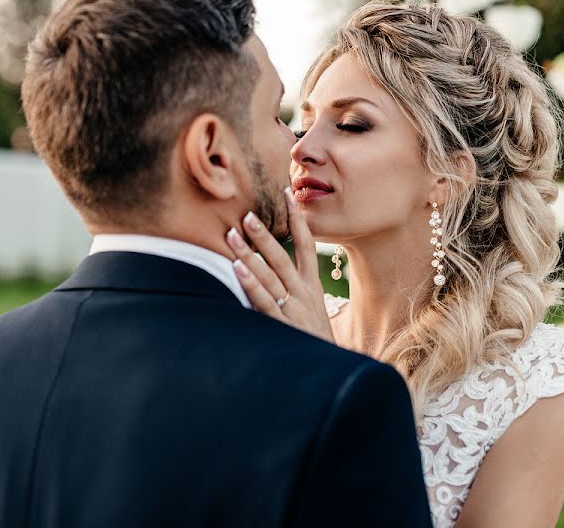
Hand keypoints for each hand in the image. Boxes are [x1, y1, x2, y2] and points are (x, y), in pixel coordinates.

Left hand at [227, 187, 334, 343]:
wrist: (330, 371)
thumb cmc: (315, 339)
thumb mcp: (312, 310)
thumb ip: (295, 288)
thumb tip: (275, 267)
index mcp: (312, 285)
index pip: (306, 244)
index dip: (298, 219)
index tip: (288, 193)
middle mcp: (304, 293)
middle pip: (282, 256)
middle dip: (264, 234)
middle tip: (248, 213)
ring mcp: (293, 308)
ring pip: (269, 275)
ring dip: (250, 253)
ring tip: (232, 234)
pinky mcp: (283, 325)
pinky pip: (264, 300)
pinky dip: (250, 283)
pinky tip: (237, 268)